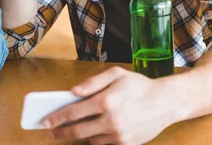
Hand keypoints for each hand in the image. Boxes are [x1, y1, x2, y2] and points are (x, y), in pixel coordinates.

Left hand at [43, 67, 177, 144]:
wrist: (167, 102)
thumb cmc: (139, 86)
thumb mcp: (115, 74)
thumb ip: (92, 82)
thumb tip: (73, 92)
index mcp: (106, 102)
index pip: (73, 112)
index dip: (56, 118)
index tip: (45, 121)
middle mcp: (111, 121)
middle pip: (77, 131)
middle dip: (60, 132)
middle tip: (50, 132)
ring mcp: (119, 135)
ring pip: (89, 139)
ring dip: (78, 135)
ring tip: (68, 130)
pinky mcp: (126, 144)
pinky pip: (103, 144)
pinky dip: (95, 139)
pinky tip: (90, 132)